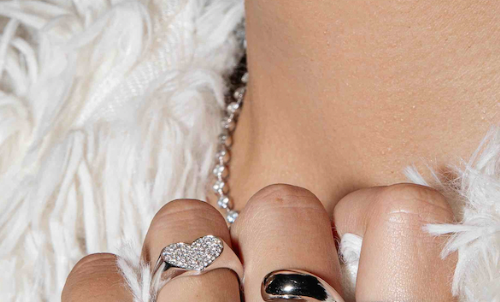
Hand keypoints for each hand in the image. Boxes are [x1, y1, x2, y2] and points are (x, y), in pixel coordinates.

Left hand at [63, 182, 455, 301]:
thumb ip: (401, 287)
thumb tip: (395, 213)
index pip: (405, 215)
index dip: (380, 210)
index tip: (358, 226)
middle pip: (283, 207)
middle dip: (273, 228)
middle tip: (266, 262)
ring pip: (184, 228)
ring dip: (182, 247)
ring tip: (186, 281)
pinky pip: (94, 283)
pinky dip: (99, 285)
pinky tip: (114, 298)